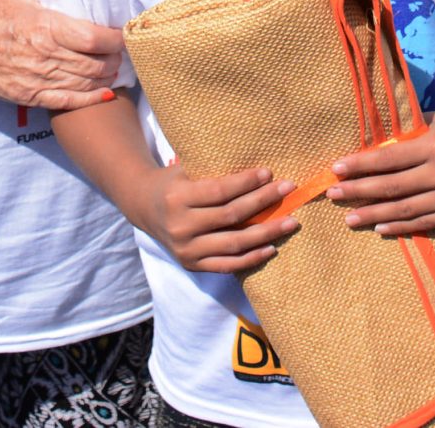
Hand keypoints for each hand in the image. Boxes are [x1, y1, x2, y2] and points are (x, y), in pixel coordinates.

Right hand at [0, 0, 123, 108]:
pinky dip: (92, 98)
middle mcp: (45, 56)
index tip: (125, 32)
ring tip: (117, 66)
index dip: (116, 38)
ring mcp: (37, 80)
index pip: (94, 37)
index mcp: (46, 27)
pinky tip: (106, 91)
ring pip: (86, 83)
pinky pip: (69, 101)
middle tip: (124, 50)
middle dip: (116, 58)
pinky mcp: (30, 97)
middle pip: (96, 63)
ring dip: (108, 76)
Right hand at [137, 164, 298, 273]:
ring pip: (233, 243)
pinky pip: (227, 265)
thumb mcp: (185, 170)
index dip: (246, 182)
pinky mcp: (192, 265)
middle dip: (263, 202)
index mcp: (177, 198)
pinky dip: (251, 258)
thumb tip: (257, 170)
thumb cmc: (173, 182)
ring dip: (266, 233)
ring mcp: (186, 250)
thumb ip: (213, 172)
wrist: (143, 207)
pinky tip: (271, 247)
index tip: (269, 173)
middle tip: (289, 190)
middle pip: (231, 216)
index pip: (219, 191)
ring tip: (290, 222)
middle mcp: (180, 226)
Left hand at [328, 108, 434, 236]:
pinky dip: (401, 227)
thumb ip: (405, 135)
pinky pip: (425, 223)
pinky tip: (380, 229)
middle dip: (359, 192)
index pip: (389, 157)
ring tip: (349, 219)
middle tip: (332, 195)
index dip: (361, 165)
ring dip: (374, 216)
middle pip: (393, 186)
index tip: (336, 169)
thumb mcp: (434, 120)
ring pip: (406, 210)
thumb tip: (366, 147)